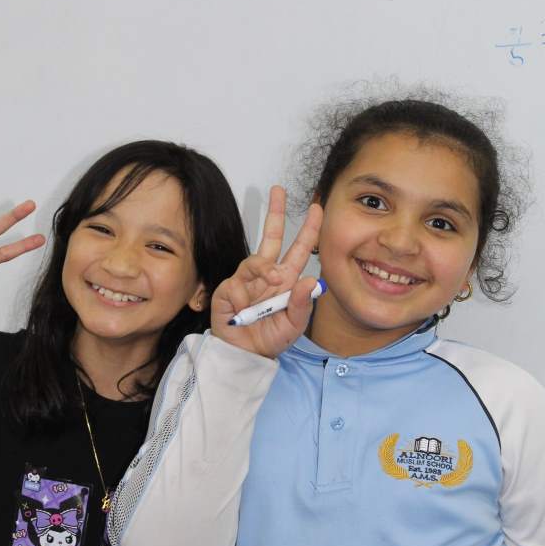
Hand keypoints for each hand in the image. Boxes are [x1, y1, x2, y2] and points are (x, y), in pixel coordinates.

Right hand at [211, 186, 321, 358]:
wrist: (245, 355)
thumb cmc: (270, 338)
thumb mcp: (294, 325)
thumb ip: (302, 304)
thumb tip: (312, 280)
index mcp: (286, 280)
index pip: (298, 249)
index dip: (308, 229)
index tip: (317, 208)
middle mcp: (267, 275)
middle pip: (271, 237)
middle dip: (275, 212)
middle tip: (278, 190)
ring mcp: (246, 281)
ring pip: (255, 260)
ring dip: (266, 268)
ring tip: (275, 280)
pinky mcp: (227, 290)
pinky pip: (236, 284)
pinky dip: (243, 296)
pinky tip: (244, 310)